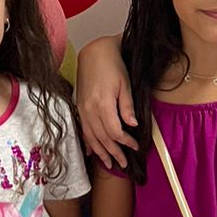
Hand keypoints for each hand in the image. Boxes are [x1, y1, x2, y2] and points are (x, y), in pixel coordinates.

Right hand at [76, 38, 138, 168]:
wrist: (95, 53)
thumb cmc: (112, 65)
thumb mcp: (125, 84)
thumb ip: (127, 107)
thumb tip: (132, 126)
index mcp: (103, 104)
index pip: (115, 132)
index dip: (126, 142)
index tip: (136, 146)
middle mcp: (90, 110)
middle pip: (102, 138)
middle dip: (113, 153)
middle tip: (123, 164)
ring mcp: (82, 110)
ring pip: (91, 137)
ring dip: (101, 152)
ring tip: (109, 163)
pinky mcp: (80, 107)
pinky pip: (83, 130)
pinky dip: (88, 142)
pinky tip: (92, 152)